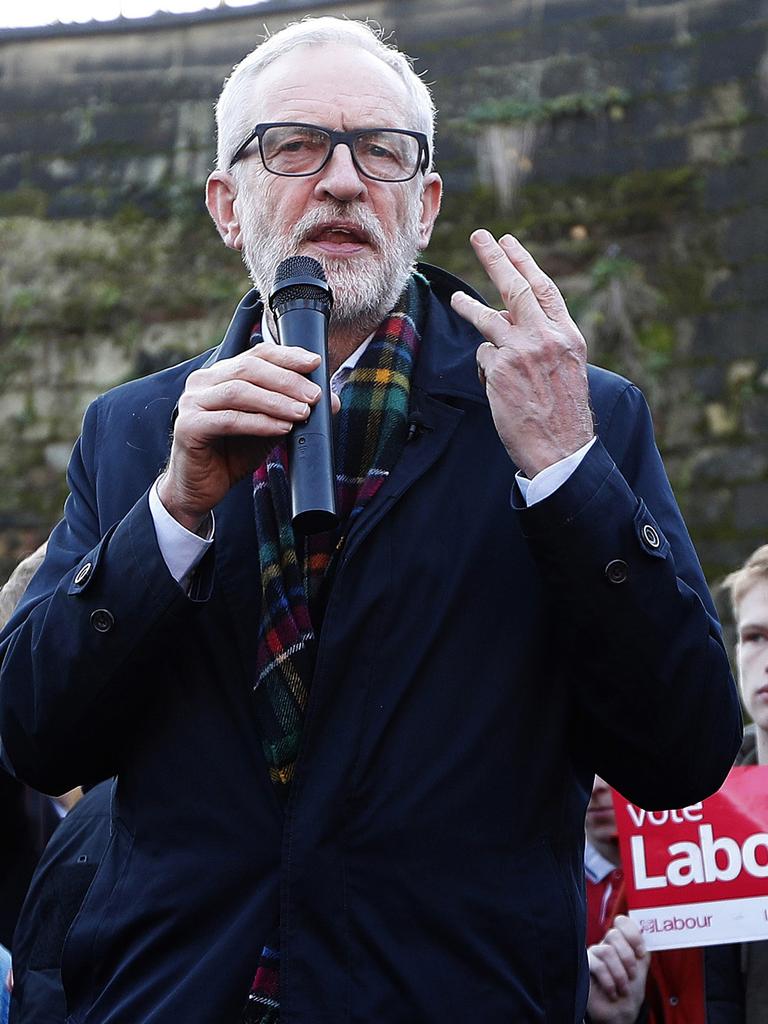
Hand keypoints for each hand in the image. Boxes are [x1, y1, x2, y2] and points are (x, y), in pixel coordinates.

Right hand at [157, 342, 340, 530]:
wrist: (200, 489)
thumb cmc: (231, 454)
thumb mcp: (268, 427)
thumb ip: (292, 410)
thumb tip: (331, 401)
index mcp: (220, 374)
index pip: (257, 354)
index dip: (287, 356)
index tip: (315, 363)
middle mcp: (203, 382)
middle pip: (249, 369)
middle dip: (287, 381)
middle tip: (314, 396)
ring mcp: (192, 403)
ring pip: (240, 391)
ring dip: (276, 401)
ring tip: (303, 413)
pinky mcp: (189, 427)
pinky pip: (229, 420)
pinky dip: (259, 422)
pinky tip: (281, 428)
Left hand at [450, 230, 593, 477]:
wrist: (562, 449)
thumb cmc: (563, 413)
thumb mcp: (567, 368)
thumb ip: (544, 339)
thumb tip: (512, 320)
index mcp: (567, 335)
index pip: (543, 289)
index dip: (524, 263)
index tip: (510, 243)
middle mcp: (546, 337)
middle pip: (514, 288)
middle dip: (495, 258)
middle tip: (480, 237)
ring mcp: (521, 352)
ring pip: (488, 319)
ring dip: (469, 307)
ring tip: (456, 298)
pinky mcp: (500, 370)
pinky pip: (483, 359)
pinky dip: (487, 372)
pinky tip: (498, 390)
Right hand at [586, 915, 648, 1023]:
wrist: (619, 1014)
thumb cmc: (629, 993)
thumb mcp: (641, 969)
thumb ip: (643, 949)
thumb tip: (648, 931)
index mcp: (621, 943)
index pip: (621, 922)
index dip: (632, 933)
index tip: (641, 952)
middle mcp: (606, 946)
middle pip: (613, 934)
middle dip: (628, 958)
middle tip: (632, 974)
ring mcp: (593, 955)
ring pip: (607, 951)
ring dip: (620, 974)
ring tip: (623, 988)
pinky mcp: (584, 966)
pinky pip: (596, 964)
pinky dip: (609, 981)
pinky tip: (612, 992)